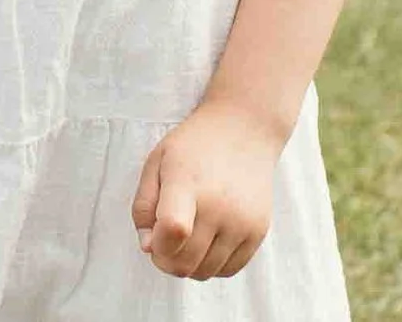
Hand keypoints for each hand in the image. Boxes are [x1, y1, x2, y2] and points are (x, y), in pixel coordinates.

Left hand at [131, 100, 282, 280]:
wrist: (246, 128)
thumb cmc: (194, 146)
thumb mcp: (157, 162)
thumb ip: (143, 207)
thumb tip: (149, 248)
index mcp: (188, 183)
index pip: (173, 231)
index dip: (157, 246)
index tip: (155, 234)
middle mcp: (220, 205)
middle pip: (184, 263)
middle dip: (166, 259)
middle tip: (166, 238)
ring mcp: (243, 221)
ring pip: (204, 273)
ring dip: (189, 263)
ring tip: (189, 235)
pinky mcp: (259, 231)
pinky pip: (229, 270)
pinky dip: (213, 264)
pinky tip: (208, 239)